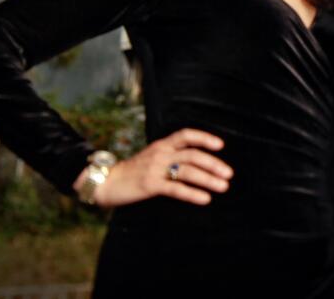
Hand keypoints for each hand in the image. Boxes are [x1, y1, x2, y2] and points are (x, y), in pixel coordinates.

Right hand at [78, 128, 231, 207]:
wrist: (104, 182)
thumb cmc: (132, 171)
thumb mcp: (152, 156)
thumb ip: (170, 156)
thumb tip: (196, 162)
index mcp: (162, 145)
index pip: (186, 135)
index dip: (205, 138)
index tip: (220, 145)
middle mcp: (160, 154)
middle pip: (193, 155)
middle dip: (214, 163)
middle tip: (229, 174)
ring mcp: (155, 169)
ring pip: (188, 171)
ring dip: (208, 179)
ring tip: (223, 186)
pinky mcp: (150, 185)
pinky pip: (176, 189)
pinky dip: (193, 193)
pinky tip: (205, 198)